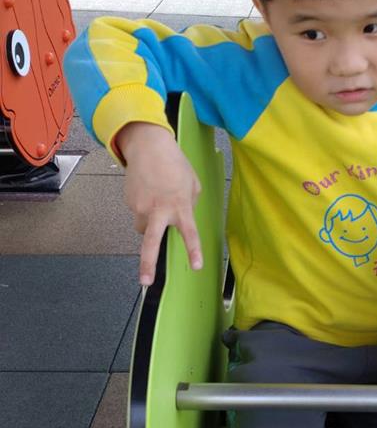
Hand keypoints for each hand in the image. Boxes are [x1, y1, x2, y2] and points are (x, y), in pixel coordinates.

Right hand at [117, 122, 202, 285]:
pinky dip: (144, 208)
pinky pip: (138, 214)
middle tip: (146, 281)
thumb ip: (190, 206)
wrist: (149, 146)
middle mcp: (159, 210)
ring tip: (157, 202)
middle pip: (151, 243)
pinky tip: (149, 191)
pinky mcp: (130, 202)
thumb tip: (180, 220)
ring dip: (150, 224)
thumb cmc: (174, 164)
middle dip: (147, 264)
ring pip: (145, 228)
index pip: (189, 233)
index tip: (196, 265)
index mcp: (180, 206)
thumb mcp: (192, 185)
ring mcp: (141, 207)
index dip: (193, 250)